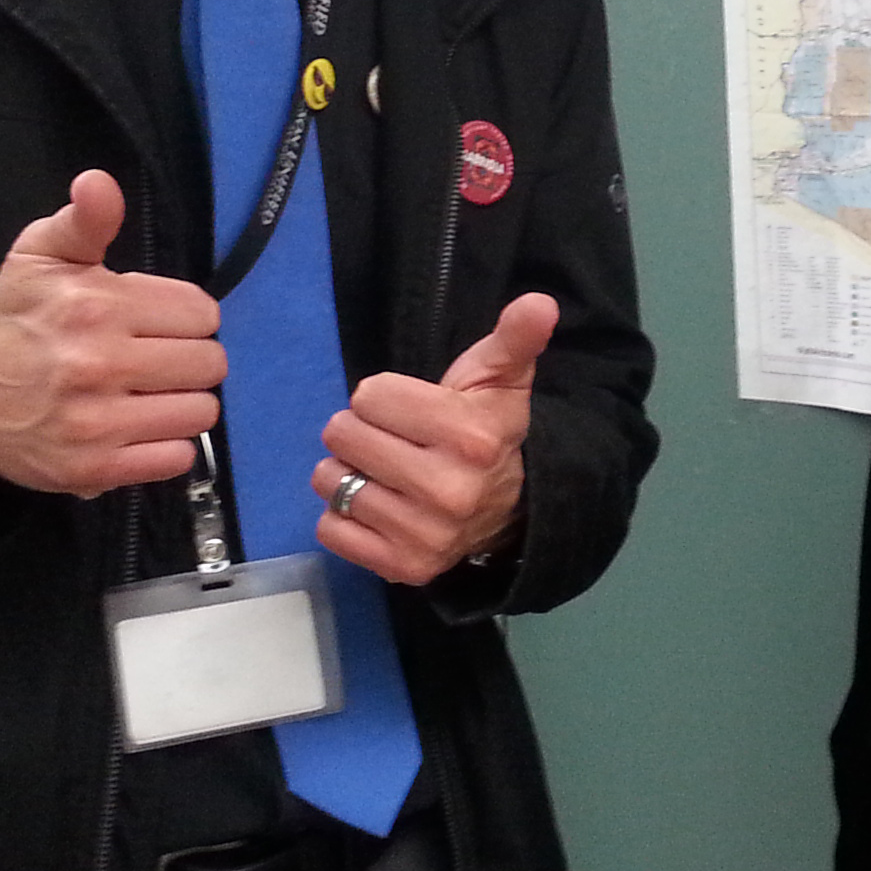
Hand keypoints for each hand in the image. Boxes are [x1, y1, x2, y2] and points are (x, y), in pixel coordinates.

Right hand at [0, 169, 224, 496]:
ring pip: (201, 412)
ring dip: (183, 403)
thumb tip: (99, 184)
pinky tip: (139, 428)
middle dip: (189, 358)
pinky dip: (166, 446)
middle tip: (154, 360)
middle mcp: (100, 364)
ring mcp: (98, 423)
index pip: (201, 313)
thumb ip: (84, 221)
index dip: (184, 317)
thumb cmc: (11, 321)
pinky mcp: (94, 469)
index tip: (155, 323)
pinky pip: (176, 458)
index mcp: (96, 306)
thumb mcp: (39, 256)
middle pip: (209, 364)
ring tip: (150, 394)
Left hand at [308, 292, 554, 585]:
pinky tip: (375, 508)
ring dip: (346, 473)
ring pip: (330, 482)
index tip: (411, 412)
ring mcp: (424, 534)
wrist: (507, 511)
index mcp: (470, 435)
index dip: (384, 398)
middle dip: (360, 431)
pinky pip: (330, 529)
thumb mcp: (500, 380)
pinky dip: (342, 516)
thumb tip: (539, 302)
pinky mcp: (402, 568)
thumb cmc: (486, 431)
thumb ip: (514, 338)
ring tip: (381, 473)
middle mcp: (448, 489)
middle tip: (392, 441)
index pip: (369, 396)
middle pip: (343, 435)